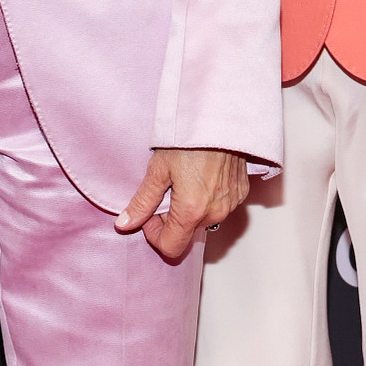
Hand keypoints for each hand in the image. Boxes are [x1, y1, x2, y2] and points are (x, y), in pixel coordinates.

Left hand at [116, 148, 249, 260]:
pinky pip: (219, 206)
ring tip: (183, 178)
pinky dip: (206, 198)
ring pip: (202, 220)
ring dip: (189, 208)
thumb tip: (124, 224)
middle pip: (186, 232)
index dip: (154, 234)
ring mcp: (230, 205)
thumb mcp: (158, 169)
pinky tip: (200, 176)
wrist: (219, 118)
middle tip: (164, 188)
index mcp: (191, 211)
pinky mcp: (240, 194)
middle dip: (170, 218)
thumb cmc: (188, 140)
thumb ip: (142, 202)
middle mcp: (215, 214)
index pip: (171, 247)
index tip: (149, 213)